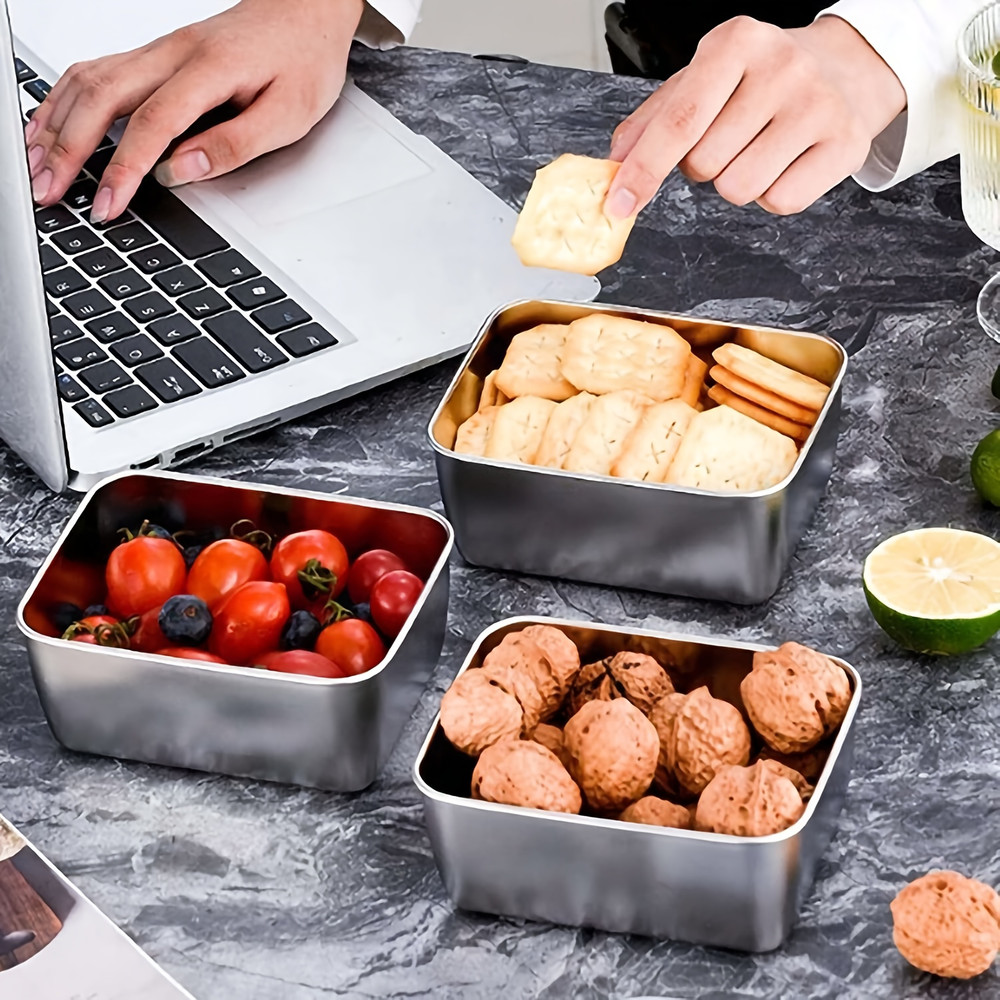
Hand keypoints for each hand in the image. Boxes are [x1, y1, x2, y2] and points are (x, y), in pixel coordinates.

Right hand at [25, 0, 364, 222]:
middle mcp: (173, 54)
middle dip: (68, 149)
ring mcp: (159, 51)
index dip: (124, 168)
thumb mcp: (289, 114)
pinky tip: (50, 125)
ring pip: (88, 79)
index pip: (152, 123)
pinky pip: (96, 72)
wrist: (307, 11)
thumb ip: (235, 144)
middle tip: (49, 192)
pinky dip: (65, 101)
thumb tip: (181, 170)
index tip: (108, 204)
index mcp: (209, 70)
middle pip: (102, 96)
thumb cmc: (303, 60)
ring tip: (36, 166)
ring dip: (56, 123)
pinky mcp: (155, 56)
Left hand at [605, 15, 906, 218]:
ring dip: (737, 183)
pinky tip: (785, 163)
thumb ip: (653, 119)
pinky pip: (780, 201)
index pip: (679, 122)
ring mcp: (818, 104)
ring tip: (759, 149)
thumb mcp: (702, 81)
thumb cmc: (760, 79)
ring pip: (739, 189)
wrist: (844, 68)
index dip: (644, 169)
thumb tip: (617, 159)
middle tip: (731, 139)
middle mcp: (782, 67)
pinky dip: (772, 196)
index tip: (620, 203)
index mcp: (736, 42)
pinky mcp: (845, 142)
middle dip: (704, 166)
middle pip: (705, 164)